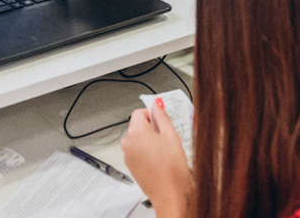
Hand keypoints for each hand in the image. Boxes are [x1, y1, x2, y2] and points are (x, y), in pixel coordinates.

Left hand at [122, 99, 191, 217]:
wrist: (169, 195)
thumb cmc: (171, 170)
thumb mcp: (171, 136)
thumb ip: (162, 116)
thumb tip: (156, 104)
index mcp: (135, 133)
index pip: (139, 112)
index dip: (153, 114)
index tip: (162, 120)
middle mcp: (128, 143)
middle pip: (138, 126)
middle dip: (152, 128)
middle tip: (168, 137)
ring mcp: (128, 156)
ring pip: (138, 139)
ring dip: (150, 140)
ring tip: (166, 151)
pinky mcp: (131, 166)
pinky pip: (138, 152)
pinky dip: (147, 152)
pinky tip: (160, 160)